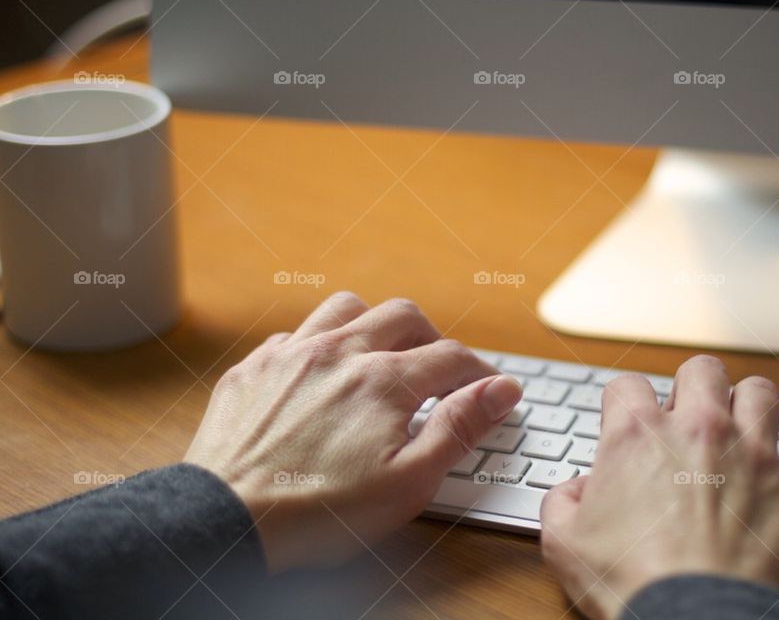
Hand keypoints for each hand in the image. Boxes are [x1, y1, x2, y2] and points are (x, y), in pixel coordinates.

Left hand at [184, 292, 521, 572]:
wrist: (225, 522)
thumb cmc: (318, 513)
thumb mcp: (408, 482)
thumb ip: (459, 428)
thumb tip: (501, 390)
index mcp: (383, 381)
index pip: (450, 357)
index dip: (479, 372)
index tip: (488, 388)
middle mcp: (339, 352)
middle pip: (403, 316)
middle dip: (432, 337)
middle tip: (439, 370)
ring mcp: (292, 354)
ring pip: (346, 307)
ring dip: (373, 324)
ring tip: (381, 355)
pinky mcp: (254, 368)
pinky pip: (295, 333)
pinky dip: (319, 343)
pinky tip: (321, 373)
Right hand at [540, 355, 778, 619]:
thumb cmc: (633, 584)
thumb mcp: (564, 542)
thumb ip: (563, 500)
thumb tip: (578, 491)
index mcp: (637, 435)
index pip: (627, 385)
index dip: (625, 403)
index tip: (629, 422)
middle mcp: (699, 430)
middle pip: (702, 370)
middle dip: (694, 388)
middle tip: (691, 418)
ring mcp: (754, 454)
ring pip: (763, 394)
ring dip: (751, 408)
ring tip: (744, 432)